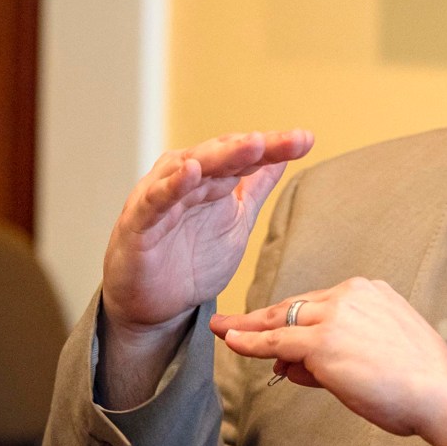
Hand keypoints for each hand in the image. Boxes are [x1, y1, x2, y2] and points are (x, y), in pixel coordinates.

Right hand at [97, 129, 312, 407]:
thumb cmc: (192, 260)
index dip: (276, 147)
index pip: (247, 157)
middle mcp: (188, 179)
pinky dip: (171, 184)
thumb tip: (283, 156)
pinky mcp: (139, 221)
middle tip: (286, 140)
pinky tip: (191, 172)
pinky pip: (157, 199)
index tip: (306, 140)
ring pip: (192, 167)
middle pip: (224, 155)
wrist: (154, 306)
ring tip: (251, 144)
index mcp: (214, 178)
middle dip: (256, 146)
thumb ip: (256, 189)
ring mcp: (163, 197)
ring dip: (221, 155)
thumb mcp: (237, 223)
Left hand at [212, 278, 446, 445]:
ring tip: (226, 330)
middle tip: (233, 321)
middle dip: (261, 316)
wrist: (443, 391)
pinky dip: (250, 341)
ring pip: (282, 320)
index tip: (271, 320)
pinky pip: (276, 340)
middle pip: (295, 306)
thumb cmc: (422, 380)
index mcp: (371, 292)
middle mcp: (352, 295)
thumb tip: (295, 361)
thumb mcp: (380, 353)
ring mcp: (335, 316)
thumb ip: (337, 350)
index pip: (319, 303)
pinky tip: (233, 340)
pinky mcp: (322, 341)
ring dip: (251, 328)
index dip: (289, 316)